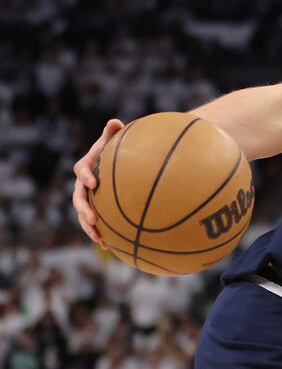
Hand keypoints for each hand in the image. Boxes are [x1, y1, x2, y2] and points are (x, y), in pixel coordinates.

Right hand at [72, 119, 123, 246]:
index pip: (81, 170)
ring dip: (89, 227)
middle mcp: (83, 184)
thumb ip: (113, 133)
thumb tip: (115, 122)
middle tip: (93, 219)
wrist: (116, 164)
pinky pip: (95, 223)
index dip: (85, 176)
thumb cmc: (116, 150)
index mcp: (86, 166)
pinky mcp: (96, 209)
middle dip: (84, 210)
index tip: (93, 183)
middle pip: (78, 198)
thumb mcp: (114, 141)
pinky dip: (100, 234)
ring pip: (83, 214)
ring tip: (98, 238)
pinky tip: (109, 246)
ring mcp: (88, 198)